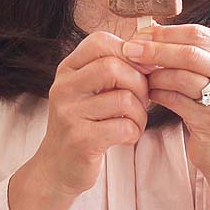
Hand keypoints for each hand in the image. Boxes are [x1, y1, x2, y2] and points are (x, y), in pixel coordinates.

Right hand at [36, 31, 150, 197]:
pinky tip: (126, 137)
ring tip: (134, 123)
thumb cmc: (84, 124)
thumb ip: (112, 70)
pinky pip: (124, 127)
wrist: (57, 167)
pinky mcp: (81, 140)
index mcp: (67, 70)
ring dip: (140, 114)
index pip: (100, 41)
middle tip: (141, 102)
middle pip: (114, 67)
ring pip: (124, 99)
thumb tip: (152, 55)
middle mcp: (64, 88)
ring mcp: (69, 114)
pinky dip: (134, 132)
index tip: (141, 71)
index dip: (129, 52)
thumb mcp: (90, 90)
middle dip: (140, 85)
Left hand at [121, 23, 209, 174]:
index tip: (139, 34)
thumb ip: (188, 54)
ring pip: (182, 78)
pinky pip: (178, 101)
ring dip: (154, 75)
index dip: (165, 33)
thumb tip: (149, 29)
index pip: (198, 34)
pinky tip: (148, 94)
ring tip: (137, 76)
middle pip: (191, 53)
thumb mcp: (209, 77)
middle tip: (129, 50)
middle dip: (155, 50)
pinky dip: (158, 95)